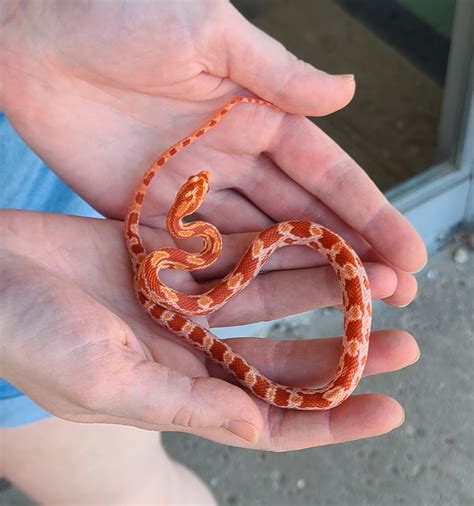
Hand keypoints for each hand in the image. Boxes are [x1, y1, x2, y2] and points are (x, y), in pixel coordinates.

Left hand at [0, 0, 425, 308]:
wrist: (30, 34)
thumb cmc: (117, 11)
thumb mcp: (209, 32)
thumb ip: (276, 73)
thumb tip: (346, 92)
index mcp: (255, 115)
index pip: (325, 173)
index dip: (369, 211)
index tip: (408, 248)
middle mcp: (231, 160)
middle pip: (299, 217)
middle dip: (347, 254)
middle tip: (392, 293)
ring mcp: (191, 193)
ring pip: (257, 243)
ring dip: (298, 276)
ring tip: (345, 307)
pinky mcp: (148, 215)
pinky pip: (198, 254)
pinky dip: (231, 280)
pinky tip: (265, 307)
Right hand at [0, 210, 417, 448]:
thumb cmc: (27, 332)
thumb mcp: (104, 380)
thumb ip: (183, 405)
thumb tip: (259, 432)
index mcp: (175, 391)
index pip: (270, 417)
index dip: (330, 417)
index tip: (387, 408)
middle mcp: (187, 349)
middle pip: (282, 358)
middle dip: (343, 351)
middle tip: (403, 340)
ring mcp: (181, 302)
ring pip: (269, 300)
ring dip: (320, 292)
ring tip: (374, 280)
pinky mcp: (170, 260)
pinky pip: (235, 254)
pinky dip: (274, 250)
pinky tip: (314, 241)